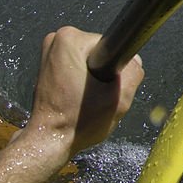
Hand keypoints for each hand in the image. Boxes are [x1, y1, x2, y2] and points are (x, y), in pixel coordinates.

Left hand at [19, 26, 144, 163]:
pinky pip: (79, 66)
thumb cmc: (76, 123)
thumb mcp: (119, 99)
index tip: (105, 86)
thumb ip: (134, 73)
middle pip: (99, 51)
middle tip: (97, 96)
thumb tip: (134, 61)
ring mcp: (49, 53)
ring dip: (94, 78)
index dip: (116, 67)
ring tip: (87, 99)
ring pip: (90, 60)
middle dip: (104, 72)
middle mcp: (55, 41)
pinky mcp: (48, 66)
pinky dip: (83, 81)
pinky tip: (79, 98)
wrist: (50, 141)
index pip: (111, 45)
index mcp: (69, 40)